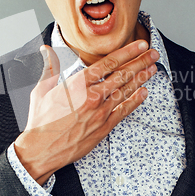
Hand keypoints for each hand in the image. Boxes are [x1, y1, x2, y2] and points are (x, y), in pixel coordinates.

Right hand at [14, 40, 158, 184]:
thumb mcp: (41, 90)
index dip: (127, 52)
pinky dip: (135, 101)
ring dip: (141, 78)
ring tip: (152, 69)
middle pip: (122, 75)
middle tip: (153, 54)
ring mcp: (100, 112)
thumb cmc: (41, 121)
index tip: (140, 45)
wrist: (41, 150)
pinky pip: (124, 111)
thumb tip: (46, 50)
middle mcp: (92, 96)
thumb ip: (49, 68)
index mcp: (77, 84)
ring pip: (126, 91)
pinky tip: (144, 93)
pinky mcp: (104, 127)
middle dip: (140, 62)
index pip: (108, 63)